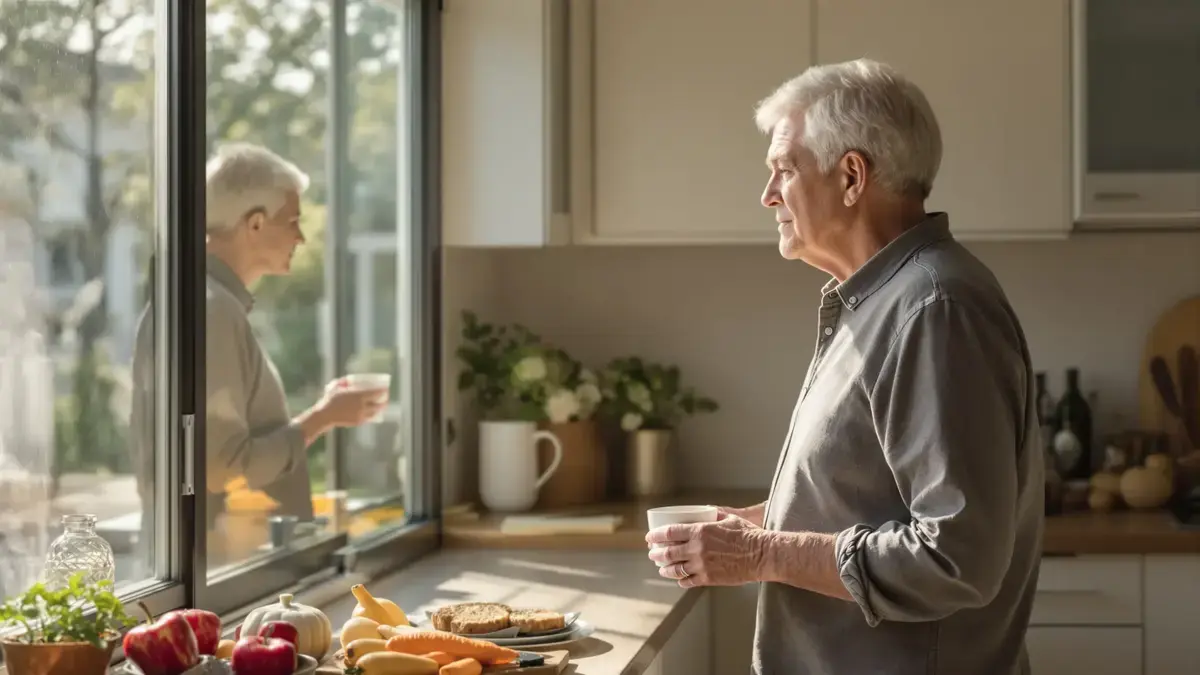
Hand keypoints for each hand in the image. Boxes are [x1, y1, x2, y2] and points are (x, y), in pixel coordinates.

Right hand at [317, 380, 385, 427]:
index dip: (383, 391)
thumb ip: (344, 381)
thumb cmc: (330, 399)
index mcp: (358, 395)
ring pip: (376, 412)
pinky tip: (373, 411)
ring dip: (380, 408)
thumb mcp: (336, 386)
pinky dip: (372, 414)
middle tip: (385, 397)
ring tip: (381, 405)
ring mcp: (361, 415)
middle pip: (380, 404)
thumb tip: (349, 379)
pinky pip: (369, 417)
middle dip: (385, 401)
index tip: (386, 388)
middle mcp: (362, 405)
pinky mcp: (359, 422)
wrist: (325, 415)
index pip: (377, 393)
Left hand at [645, 514, 766, 587]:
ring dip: (665, 569)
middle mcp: (697, 549)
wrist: (761, 555)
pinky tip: (679, 580)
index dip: (656, 535)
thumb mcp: (728, 519)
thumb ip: (714, 516)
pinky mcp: (709, 579)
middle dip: (656, 554)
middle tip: (652, 554)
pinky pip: (689, 581)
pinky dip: (681, 581)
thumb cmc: (748, 535)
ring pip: (675, 569)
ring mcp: (702, 566)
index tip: (649, 538)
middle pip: (668, 552)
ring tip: (661, 569)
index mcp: (700, 532)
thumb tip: (707, 511)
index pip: (670, 533)